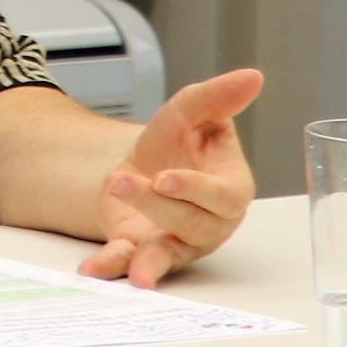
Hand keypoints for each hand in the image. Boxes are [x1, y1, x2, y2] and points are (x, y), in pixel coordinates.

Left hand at [82, 68, 261, 285]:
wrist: (140, 163)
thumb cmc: (177, 142)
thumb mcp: (190, 112)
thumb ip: (217, 97)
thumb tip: (253, 75)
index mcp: (230, 189)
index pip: (224, 197)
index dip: (197, 190)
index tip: (166, 179)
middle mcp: (211, 223)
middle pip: (192, 224)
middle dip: (156, 205)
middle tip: (120, 180)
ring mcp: (180, 243)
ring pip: (166, 252)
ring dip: (140, 250)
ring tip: (117, 254)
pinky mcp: (147, 252)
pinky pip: (134, 264)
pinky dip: (114, 268)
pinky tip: (93, 270)